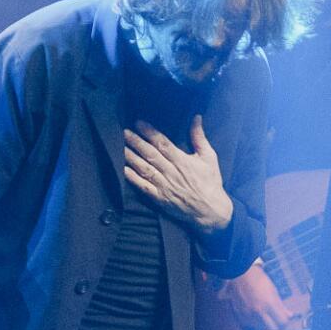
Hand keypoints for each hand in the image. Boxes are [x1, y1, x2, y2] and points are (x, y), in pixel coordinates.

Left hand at [124, 118, 233, 234]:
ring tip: (119, 146)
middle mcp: (171, 172)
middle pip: (150, 154)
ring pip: (144, 168)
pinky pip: (143, 186)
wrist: (211, 211)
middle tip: (123, 131)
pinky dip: (132, 178)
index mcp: (183, 161)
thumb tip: (196, 117)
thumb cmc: (211, 182)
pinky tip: (122, 169)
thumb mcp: (209, 157)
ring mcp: (164, 186)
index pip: (163, 143)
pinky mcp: (159, 198)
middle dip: (135, 141)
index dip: (149, 132)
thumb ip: (199, 137)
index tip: (138, 123)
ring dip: (130, 157)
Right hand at [220, 260, 302, 329]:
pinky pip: (250, 324)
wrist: (241, 274)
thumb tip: (290, 316)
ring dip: (264, 324)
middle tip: (275, 320)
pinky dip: (254, 322)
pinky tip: (254, 313)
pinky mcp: (240, 315)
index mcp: (269, 304)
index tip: (284, 319)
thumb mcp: (273, 291)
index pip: (282, 322)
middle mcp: (258, 312)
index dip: (285, 322)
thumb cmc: (260, 280)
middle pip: (272, 329)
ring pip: (261, 328)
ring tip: (263, 314)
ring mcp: (248, 314)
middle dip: (276, 326)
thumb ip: (281, 306)